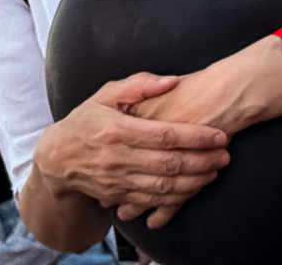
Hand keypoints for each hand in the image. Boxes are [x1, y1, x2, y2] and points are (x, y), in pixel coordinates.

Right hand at [32, 73, 229, 229]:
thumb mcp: (106, 94)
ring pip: (163, 186)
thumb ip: (139, 84)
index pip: (165, 135)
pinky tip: (194, 187)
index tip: (218, 135)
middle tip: (225, 154)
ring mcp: (117, 181)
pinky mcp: (118, 196)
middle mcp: (117, 158)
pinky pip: (151, 200)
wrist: (57, 158)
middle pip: (168, 164)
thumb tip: (172, 81)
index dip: (195, 137)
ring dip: (194, 181)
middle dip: (202, 161)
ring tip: (215, 170)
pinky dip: (176, 197)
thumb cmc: (86, 120)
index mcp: (117, 130)